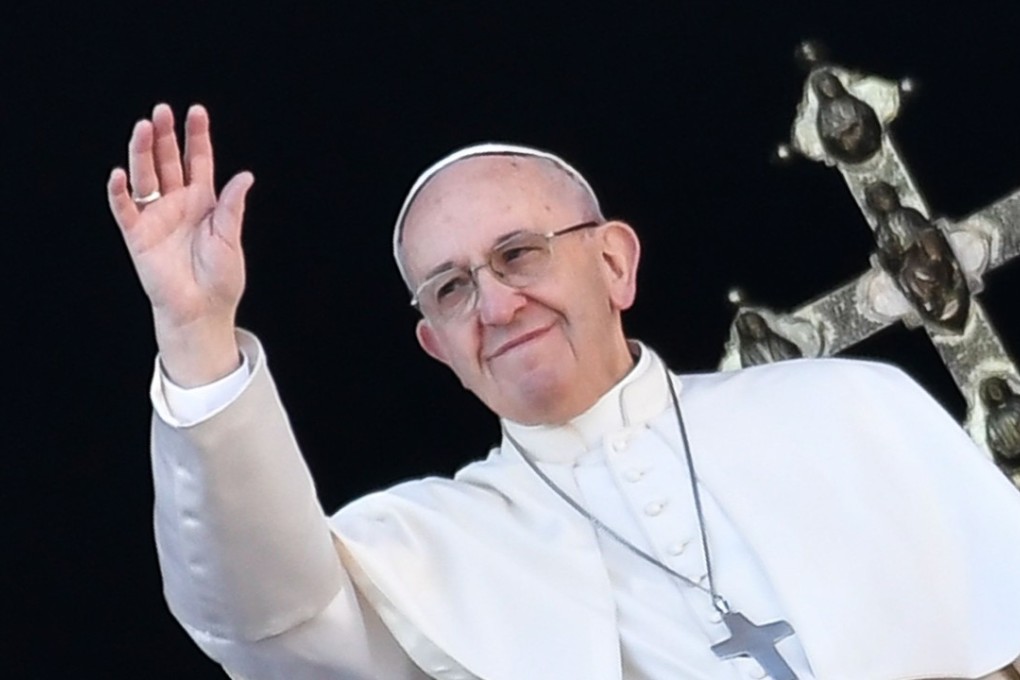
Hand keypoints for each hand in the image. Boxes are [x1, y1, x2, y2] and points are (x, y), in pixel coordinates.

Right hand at [108, 104, 253, 385]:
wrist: (202, 310)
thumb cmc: (221, 278)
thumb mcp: (231, 238)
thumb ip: (232, 207)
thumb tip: (245, 175)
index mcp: (204, 202)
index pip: (199, 161)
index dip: (197, 137)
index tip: (196, 111)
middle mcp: (178, 203)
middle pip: (169, 162)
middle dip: (165, 136)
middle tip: (161, 111)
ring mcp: (156, 217)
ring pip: (146, 177)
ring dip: (142, 153)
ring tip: (142, 128)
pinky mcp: (138, 235)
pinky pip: (125, 209)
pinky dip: (120, 192)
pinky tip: (120, 174)